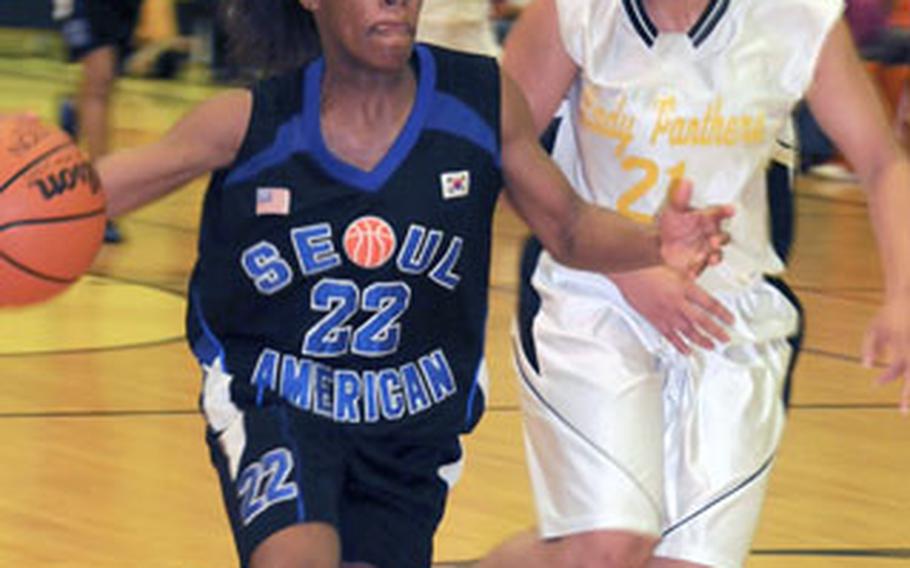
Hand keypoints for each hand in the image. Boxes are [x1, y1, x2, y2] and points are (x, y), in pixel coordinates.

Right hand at [612, 266, 733, 354]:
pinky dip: (679, 344)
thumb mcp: (674, 267)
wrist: (627, 269)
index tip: (731, 320)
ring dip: (701, 340)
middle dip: (716, 332)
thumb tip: (698, 284)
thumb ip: (687, 278)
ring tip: (711, 346)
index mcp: (684, 287)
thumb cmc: (646, 264)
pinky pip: (669, 335)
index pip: (710, 304)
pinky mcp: (654, 319)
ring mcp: (665, 313)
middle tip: (725, 338)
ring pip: (687, 331)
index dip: (723, 314)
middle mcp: (677, 302)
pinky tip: (686, 350)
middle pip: (702, 321)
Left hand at [656, 180, 733, 276]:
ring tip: (710, 258)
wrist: (659, 244)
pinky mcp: (699, 263)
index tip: (730, 210)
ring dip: (715, 257)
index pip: (719, 213)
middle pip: (723, 237)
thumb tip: (685, 182)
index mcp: (707, 219)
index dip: (726, 211)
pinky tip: (691, 271)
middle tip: (714, 240)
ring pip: (717, 254)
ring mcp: (706, 250)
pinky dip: (697, 270)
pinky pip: (701, 268)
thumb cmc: (671, 226)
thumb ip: (680, 198)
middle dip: (721, 239)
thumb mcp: (674, 210)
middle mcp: (710, 234)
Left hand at [862, 296, 909, 413]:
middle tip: (903, 412)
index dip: (885, 379)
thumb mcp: (874, 328)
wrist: (908, 298)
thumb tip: (866, 366)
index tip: (875, 383)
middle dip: (908, 396)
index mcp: (902, 348)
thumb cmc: (889, 314)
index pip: (895, 371)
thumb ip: (869, 346)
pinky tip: (906, 384)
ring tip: (907, 406)